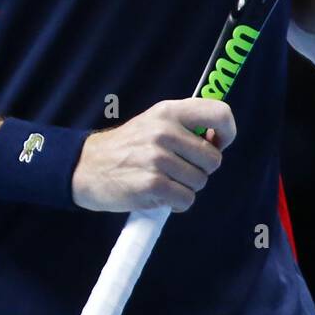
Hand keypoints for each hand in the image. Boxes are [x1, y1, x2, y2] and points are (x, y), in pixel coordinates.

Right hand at [71, 98, 235, 212]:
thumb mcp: (154, 122)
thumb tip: (219, 139)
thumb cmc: (128, 147)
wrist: (86, 167)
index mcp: (169, 111)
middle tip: (178, 169)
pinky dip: (177, 203)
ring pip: (200, 182)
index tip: (217, 144)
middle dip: (200, 169)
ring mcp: (157, 158)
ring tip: (163, 180)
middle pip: (213, 159)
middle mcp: (164, 131)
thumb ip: (186, 125)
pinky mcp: (151, 185)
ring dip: (186, 188)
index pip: (220, 113)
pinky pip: (186, 200)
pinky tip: (159, 195)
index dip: (227, 133)